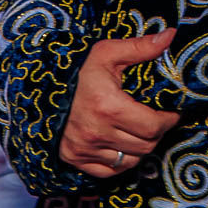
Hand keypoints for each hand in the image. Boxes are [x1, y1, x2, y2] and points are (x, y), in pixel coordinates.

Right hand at [59, 31, 181, 177]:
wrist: (36, 87)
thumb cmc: (75, 70)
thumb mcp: (106, 53)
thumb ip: (140, 47)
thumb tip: (170, 36)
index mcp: (108, 107)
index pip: (154, 127)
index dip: (168, 120)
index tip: (169, 112)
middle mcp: (95, 133)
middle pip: (145, 146)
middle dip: (156, 133)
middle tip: (155, 120)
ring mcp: (82, 148)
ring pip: (130, 160)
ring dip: (139, 148)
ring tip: (138, 132)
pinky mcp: (73, 158)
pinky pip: (108, 171)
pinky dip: (120, 162)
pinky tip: (120, 146)